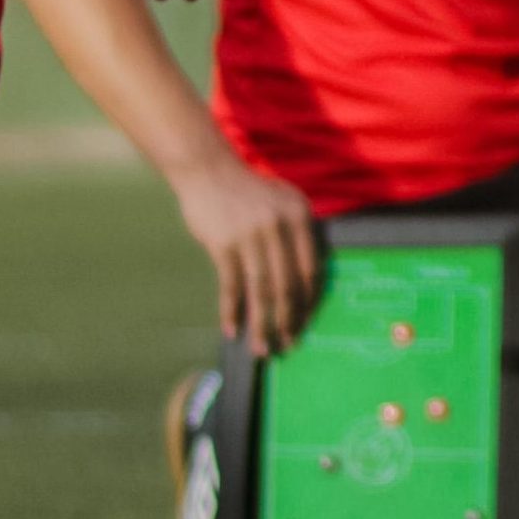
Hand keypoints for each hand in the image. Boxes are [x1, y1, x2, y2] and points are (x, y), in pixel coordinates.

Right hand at [174, 150, 319, 355]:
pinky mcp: (223, 243)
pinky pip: (231, 285)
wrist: (208, 170)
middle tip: (288, 344)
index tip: (306, 322)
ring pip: (260, 290)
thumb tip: (307, 279)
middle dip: (289, 320)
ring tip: (262, 349)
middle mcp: (278, 227)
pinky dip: (231, 310)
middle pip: (288, 285)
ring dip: (261, 324)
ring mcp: (249, 236)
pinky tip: (231, 329)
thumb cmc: (247, 190)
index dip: (309, 300)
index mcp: (299, 216)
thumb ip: (297, 233)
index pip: (310, 268)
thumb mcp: (283, 200)